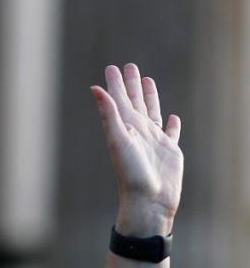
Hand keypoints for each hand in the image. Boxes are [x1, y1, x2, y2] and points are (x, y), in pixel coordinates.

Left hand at [90, 64, 182, 236]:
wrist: (148, 201)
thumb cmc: (130, 173)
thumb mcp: (118, 139)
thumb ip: (108, 113)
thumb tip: (95, 88)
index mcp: (124, 126)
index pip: (118, 99)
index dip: (115, 83)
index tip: (112, 67)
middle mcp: (137, 131)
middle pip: (134, 101)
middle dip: (131, 84)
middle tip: (130, 65)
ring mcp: (153, 140)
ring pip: (151, 112)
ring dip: (150, 97)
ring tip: (148, 81)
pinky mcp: (169, 151)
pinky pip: (170, 133)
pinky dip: (171, 124)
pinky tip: (172, 116)